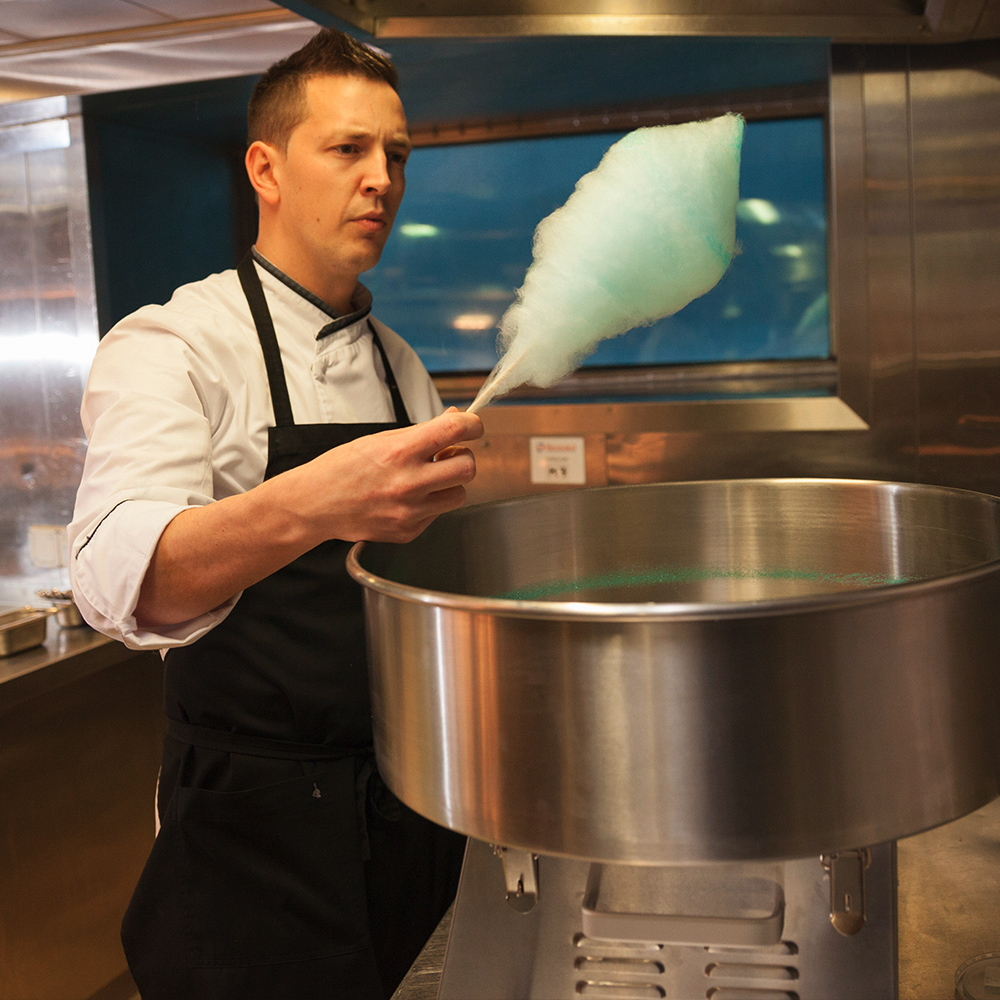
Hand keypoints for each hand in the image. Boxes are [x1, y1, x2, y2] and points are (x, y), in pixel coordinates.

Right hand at [291, 407, 483, 543]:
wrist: (315, 505)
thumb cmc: (342, 468)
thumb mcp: (380, 440)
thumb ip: (422, 432)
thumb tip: (454, 418)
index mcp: (400, 452)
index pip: (455, 431)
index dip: (472, 424)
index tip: (472, 426)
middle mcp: (408, 483)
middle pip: (468, 467)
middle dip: (463, 456)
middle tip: (448, 454)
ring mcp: (410, 511)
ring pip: (459, 494)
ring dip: (450, 483)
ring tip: (428, 478)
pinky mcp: (409, 531)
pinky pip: (438, 514)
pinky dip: (430, 503)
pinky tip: (407, 498)